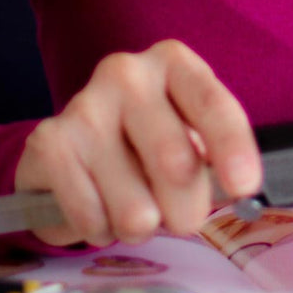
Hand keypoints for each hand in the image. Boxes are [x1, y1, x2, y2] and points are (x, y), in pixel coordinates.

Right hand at [13, 40, 260, 246]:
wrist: (72, 150)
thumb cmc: (148, 144)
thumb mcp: (189, 137)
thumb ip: (214, 158)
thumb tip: (240, 189)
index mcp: (173, 63)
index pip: (211, 103)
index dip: (232, 148)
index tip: (243, 187)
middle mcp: (127, 73)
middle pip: (176, 164)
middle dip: (186, 212)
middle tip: (181, 218)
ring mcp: (85, 105)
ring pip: (135, 207)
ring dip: (139, 226)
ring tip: (131, 207)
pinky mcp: (49, 141)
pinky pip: (92, 217)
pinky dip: (100, 229)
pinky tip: (97, 205)